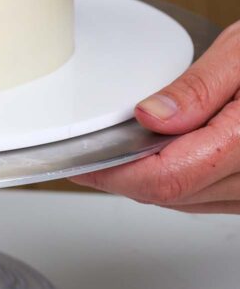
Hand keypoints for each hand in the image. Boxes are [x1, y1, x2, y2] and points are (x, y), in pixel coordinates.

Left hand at [73, 22, 239, 212]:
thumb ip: (198, 87)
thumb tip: (150, 117)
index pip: (166, 178)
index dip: (113, 173)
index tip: (80, 160)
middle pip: (170, 194)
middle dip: (124, 174)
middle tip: (90, 148)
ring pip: (185, 201)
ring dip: (148, 179)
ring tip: (121, 146)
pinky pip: (207, 198)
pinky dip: (178, 179)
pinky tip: (161, 155)